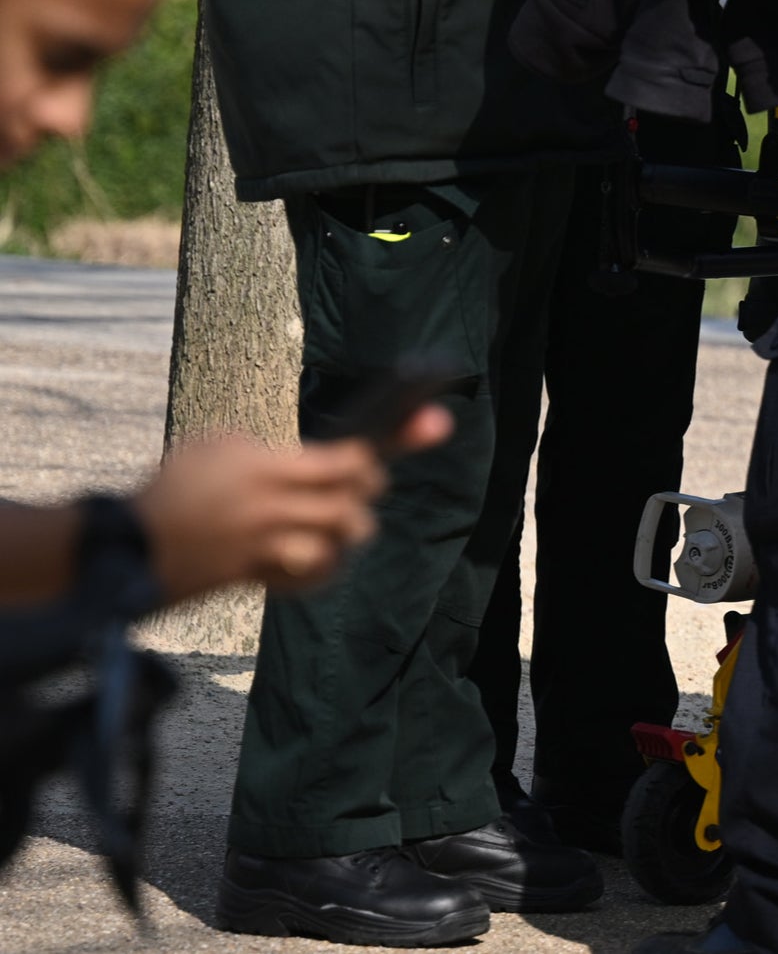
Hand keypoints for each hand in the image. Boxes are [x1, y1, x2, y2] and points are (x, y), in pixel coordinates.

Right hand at [132, 412, 449, 603]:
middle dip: (366, 494)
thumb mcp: (214, 446)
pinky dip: (322, 567)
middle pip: (350, 506)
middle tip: (364, 486)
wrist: (126, 545)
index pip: (345, 461)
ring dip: (348, 533)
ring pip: (336, 545)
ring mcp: (263, 548)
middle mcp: (270, 510)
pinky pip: (308, 576)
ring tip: (341, 521)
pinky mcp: (254, 579)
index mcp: (264, 469)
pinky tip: (317, 553)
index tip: (421, 428)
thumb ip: (267, 452)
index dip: (387, 448)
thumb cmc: (172, 487)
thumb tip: (314, 461)